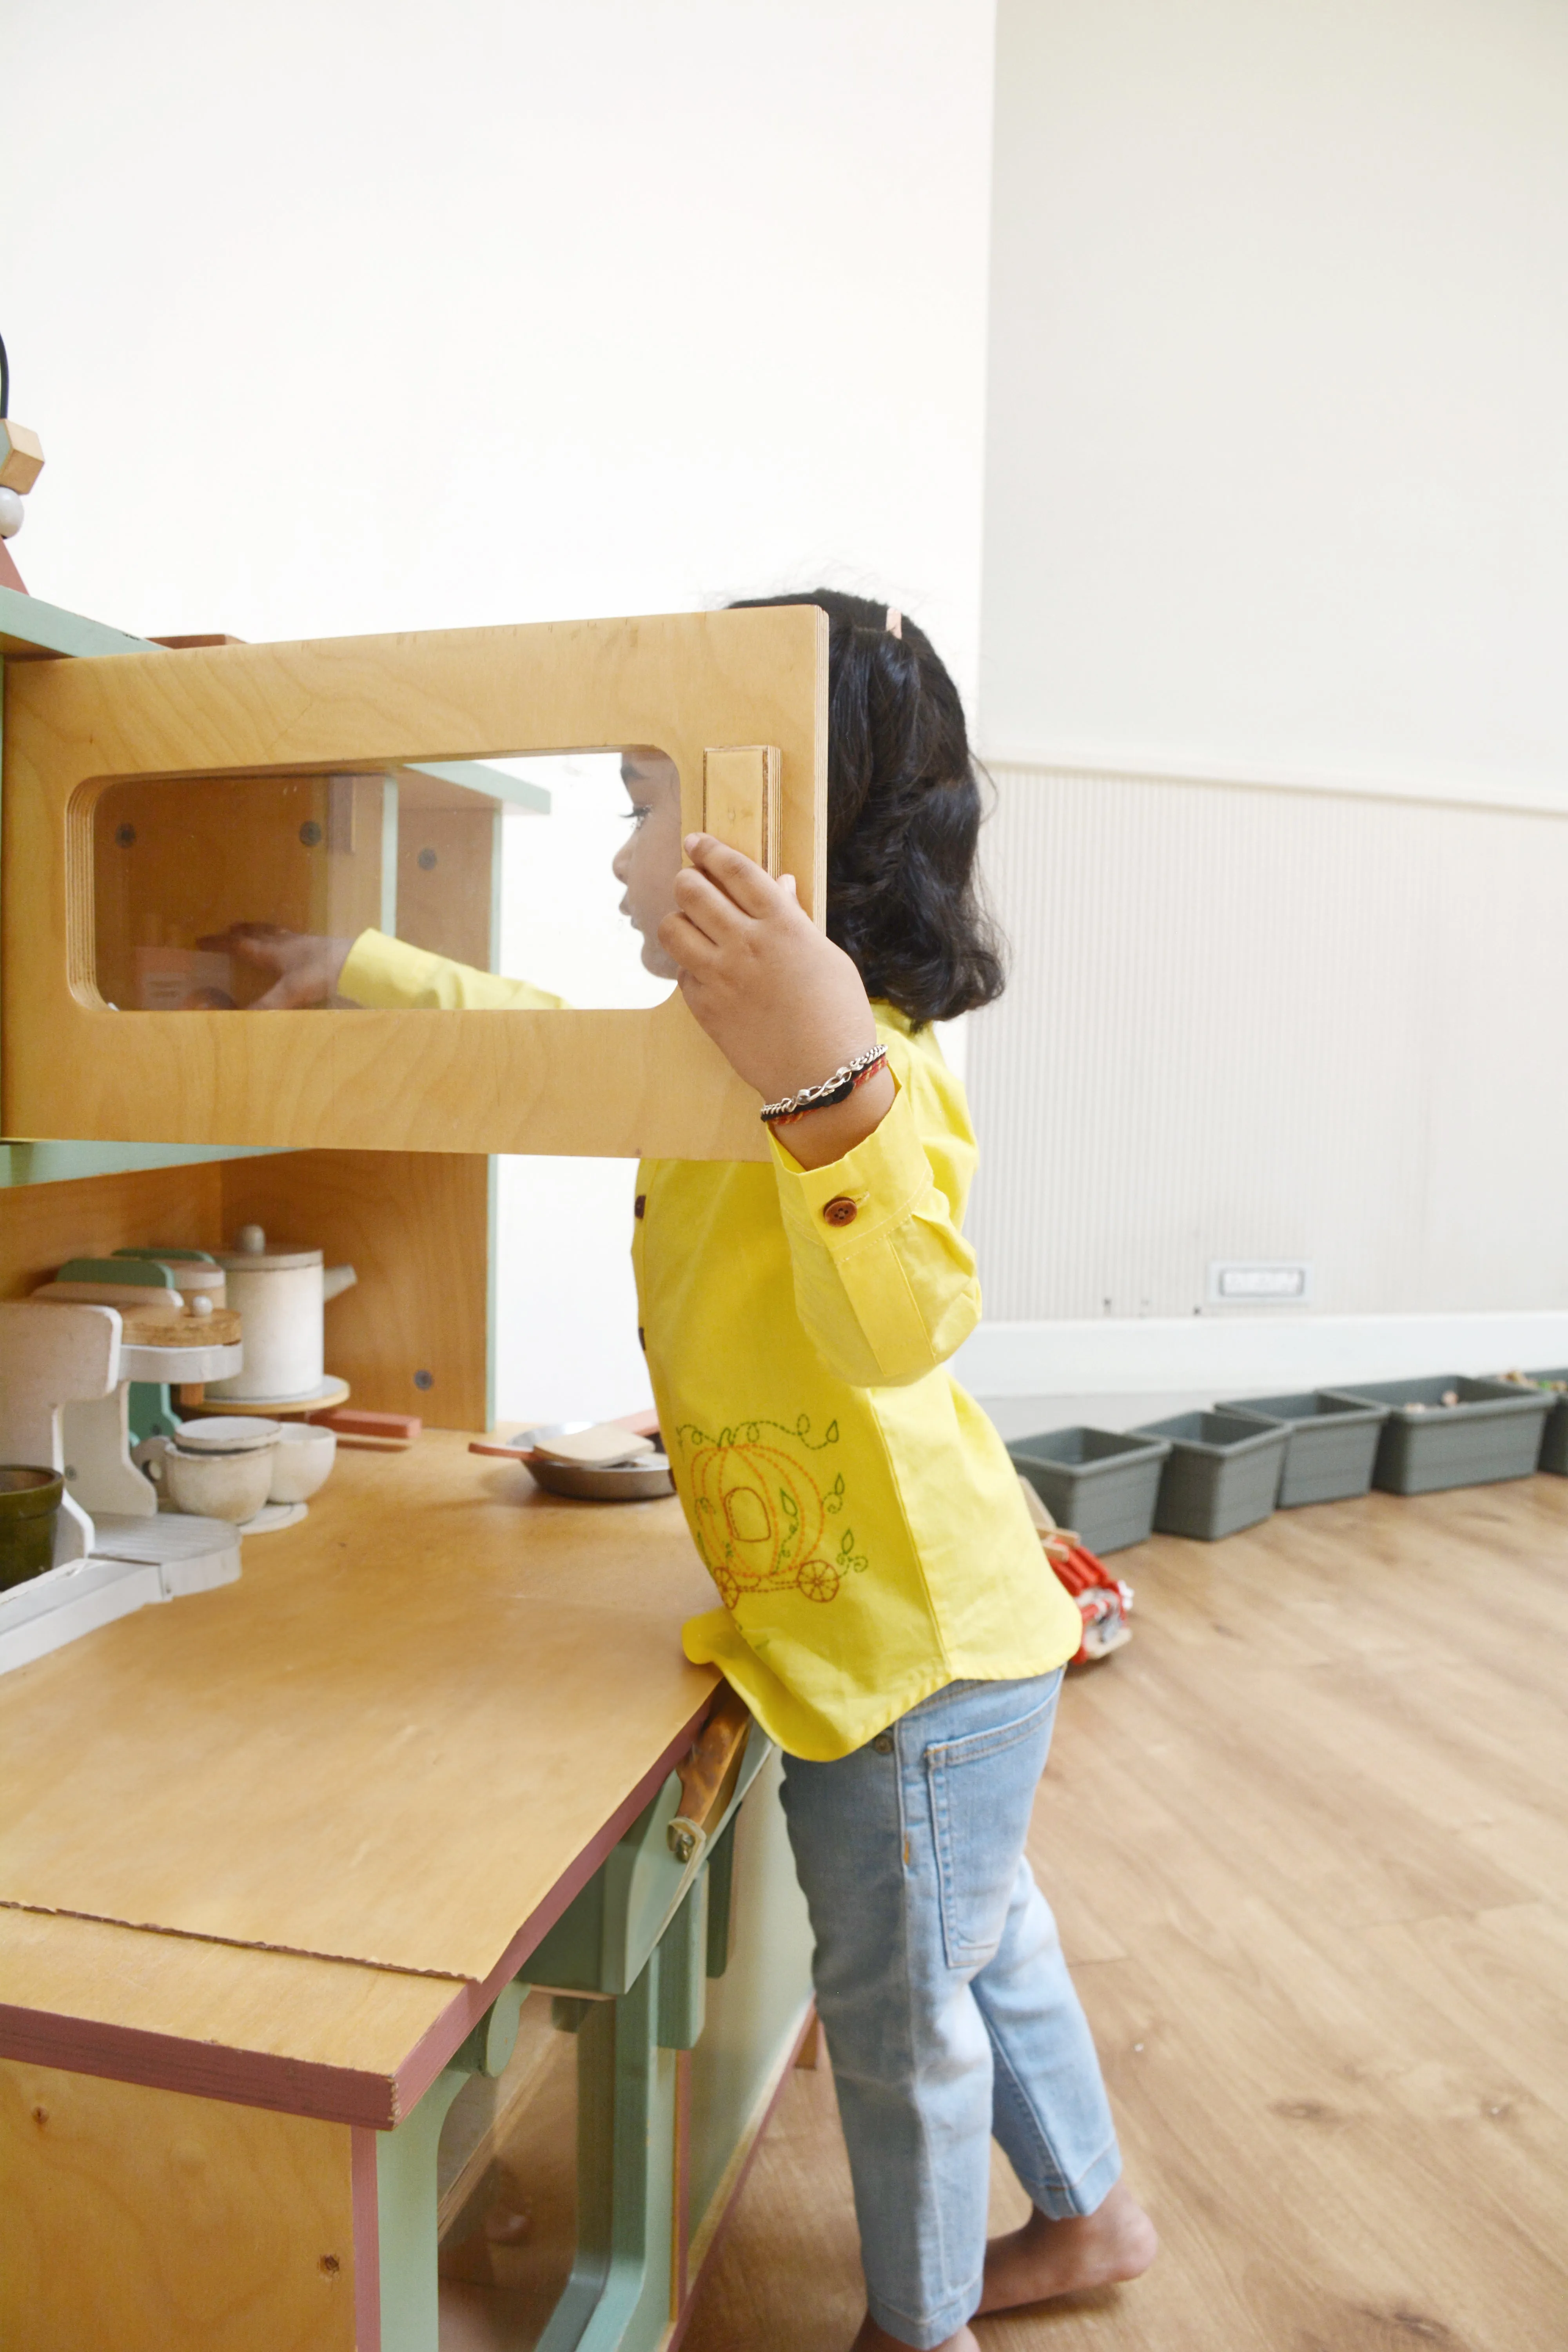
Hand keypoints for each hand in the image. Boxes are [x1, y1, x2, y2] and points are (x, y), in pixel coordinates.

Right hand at [195, 923, 353, 1008]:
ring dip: (263, 930)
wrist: (357, 963)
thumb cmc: (321, 973)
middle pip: (258, 933)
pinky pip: (295, 937)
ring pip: (277, 932)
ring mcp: (305, 942)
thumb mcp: (291, 992)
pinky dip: (286, 937)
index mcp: (273, 951)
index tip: (201, 940)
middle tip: (229, 928)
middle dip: (241, 932)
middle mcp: (286, 943)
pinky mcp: (321, 945)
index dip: (219, 943)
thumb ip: (266, 1006)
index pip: (239, 945)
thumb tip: (239, 1020)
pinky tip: (294, 943)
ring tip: (256, 930)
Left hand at [658, 836, 894, 1169]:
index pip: (735, 870)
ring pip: (673, 929)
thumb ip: (795, 918)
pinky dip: (688, 965)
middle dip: (688, 880)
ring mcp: (720, 977)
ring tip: (693, 927)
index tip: (696, 843)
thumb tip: (779, 884)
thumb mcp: (827, 957)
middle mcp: (746, 944)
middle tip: (691, 883)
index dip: (710, 850)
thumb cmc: (838, 1015)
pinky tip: (705, 971)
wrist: (824, 1076)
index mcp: (782, 925)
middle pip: (693, 891)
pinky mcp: (705, 1008)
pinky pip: (680, 973)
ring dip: (679, 920)